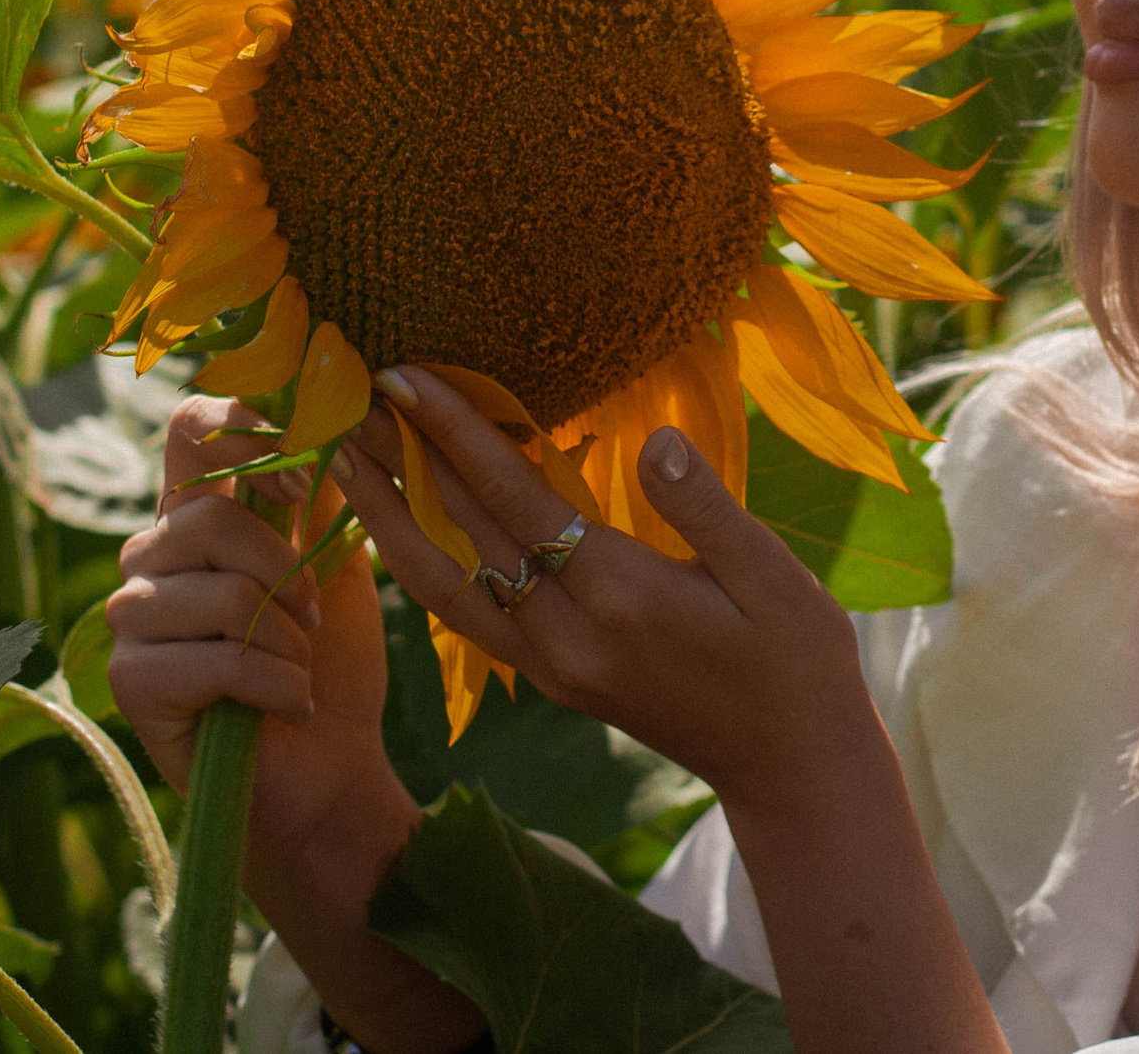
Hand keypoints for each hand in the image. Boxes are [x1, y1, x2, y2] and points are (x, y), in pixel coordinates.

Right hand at [107, 395, 413, 855]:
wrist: (333, 765)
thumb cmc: (333, 657)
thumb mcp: (337, 557)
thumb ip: (321, 487)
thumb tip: (328, 411)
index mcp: (198, 512)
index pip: (191, 427)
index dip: (245, 432)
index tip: (303, 482)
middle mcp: (151, 556)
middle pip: (211, 517)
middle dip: (288, 574)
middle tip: (313, 619)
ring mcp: (132, 619)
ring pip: (220, 593)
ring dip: (286, 640)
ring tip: (298, 668)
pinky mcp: (132, 683)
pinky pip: (216, 660)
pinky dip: (276, 685)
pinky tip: (288, 706)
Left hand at [337, 368, 876, 824]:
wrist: (789, 762)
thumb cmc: (796, 658)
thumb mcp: (775, 576)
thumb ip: (706, 507)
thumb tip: (653, 442)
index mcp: (620, 596)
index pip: (516, 499)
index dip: (458, 433)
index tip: (407, 376)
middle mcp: (566, 635)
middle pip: (462, 534)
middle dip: (403, 460)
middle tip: (349, 393)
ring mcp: (549, 664)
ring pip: (442, 583)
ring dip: (386, 518)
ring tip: (342, 456)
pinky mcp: (548, 678)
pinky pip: (464, 612)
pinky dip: (420, 562)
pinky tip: (398, 526)